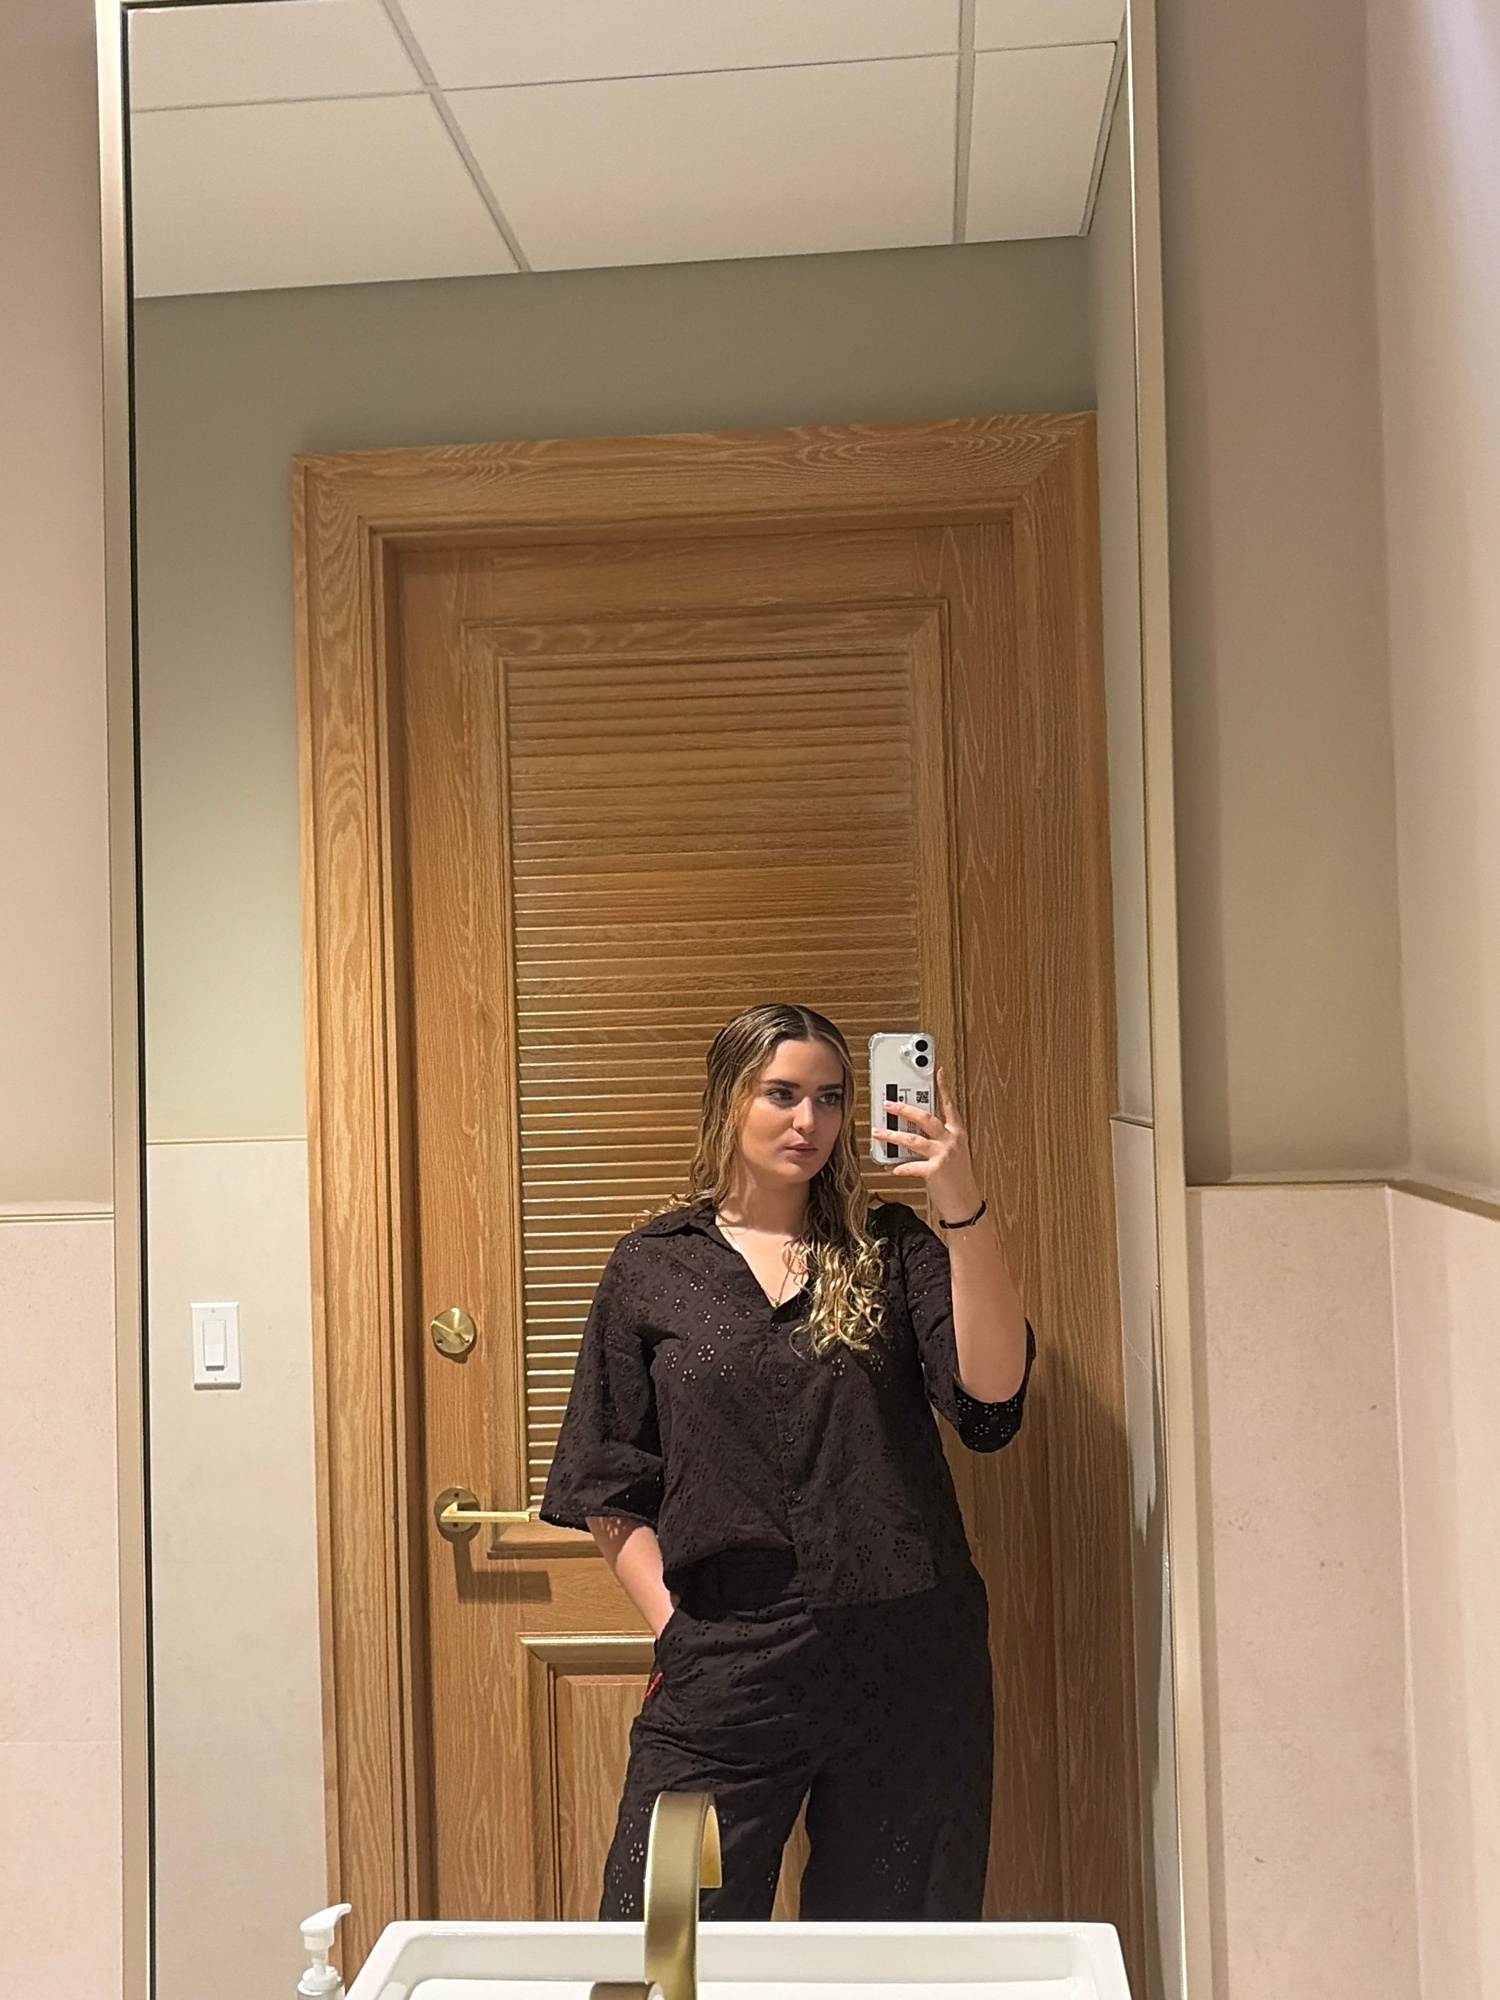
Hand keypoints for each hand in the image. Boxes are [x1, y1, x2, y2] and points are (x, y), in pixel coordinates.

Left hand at [883, 1068, 982, 1218]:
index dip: (943, 1088)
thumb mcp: (954, 1154)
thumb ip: (939, 1140)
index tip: (937, 1073)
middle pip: (925, 1118)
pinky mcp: (934, 1170)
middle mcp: (951, 1141)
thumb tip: (914, 1132)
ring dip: (892, 1135)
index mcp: (957, 1134)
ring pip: (913, 1139)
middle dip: (904, 1109)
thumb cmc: (958, 1179)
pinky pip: (909, 1165)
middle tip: (888, 1104)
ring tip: (878, 1133)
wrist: (965, 1204)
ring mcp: (943, 1155)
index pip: (949, 1106)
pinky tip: (888, 1167)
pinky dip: (897, 1167)